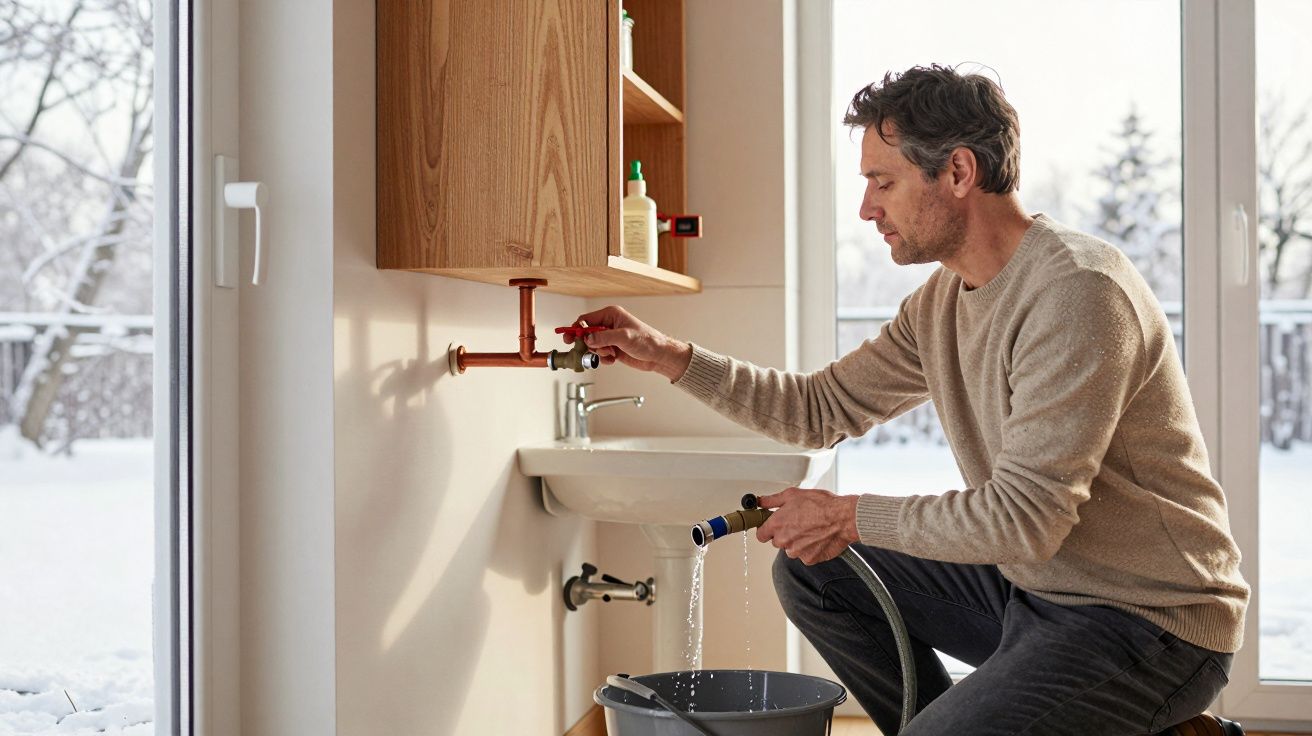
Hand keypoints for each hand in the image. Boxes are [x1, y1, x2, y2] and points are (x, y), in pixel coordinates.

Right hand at [565, 305, 692, 380]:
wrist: (659, 356)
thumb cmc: (647, 341)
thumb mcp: (624, 337)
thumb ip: (603, 337)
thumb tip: (587, 339)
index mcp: (611, 315)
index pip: (587, 319)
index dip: (577, 328)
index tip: (570, 338)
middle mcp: (609, 325)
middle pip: (586, 333)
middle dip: (587, 343)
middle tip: (583, 350)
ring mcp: (611, 337)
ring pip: (592, 345)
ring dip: (598, 352)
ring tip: (610, 354)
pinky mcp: (613, 349)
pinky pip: (600, 354)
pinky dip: (604, 358)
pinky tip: (614, 359)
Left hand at [755, 488, 859, 564]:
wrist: (843, 518)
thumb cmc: (821, 504)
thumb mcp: (793, 495)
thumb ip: (772, 500)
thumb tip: (760, 501)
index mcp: (777, 524)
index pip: (760, 535)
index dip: (766, 529)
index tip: (772, 526)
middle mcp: (784, 540)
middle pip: (777, 542)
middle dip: (785, 534)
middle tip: (798, 523)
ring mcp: (796, 552)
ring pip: (791, 549)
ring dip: (798, 542)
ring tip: (811, 529)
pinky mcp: (809, 559)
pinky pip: (805, 555)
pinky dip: (810, 548)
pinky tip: (818, 537)